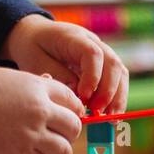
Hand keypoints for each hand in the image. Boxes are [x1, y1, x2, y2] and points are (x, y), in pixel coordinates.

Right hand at [0, 67, 83, 153]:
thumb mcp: (8, 78)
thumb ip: (31, 86)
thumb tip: (47, 86)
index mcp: (38, 88)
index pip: (71, 101)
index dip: (74, 113)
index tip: (71, 122)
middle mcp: (40, 110)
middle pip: (73, 127)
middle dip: (72, 136)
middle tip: (65, 142)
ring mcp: (32, 134)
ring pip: (65, 151)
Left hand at [1, 15, 128, 114]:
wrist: (35, 35)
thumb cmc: (33, 48)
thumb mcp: (37, 62)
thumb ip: (58, 76)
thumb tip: (78, 96)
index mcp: (74, 37)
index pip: (93, 54)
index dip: (93, 77)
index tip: (84, 98)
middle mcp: (93, 42)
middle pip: (113, 63)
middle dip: (109, 91)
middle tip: (98, 113)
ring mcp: (102, 52)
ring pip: (120, 72)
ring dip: (117, 97)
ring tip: (108, 118)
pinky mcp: (104, 64)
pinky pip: (118, 80)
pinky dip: (116, 98)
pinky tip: (110, 115)